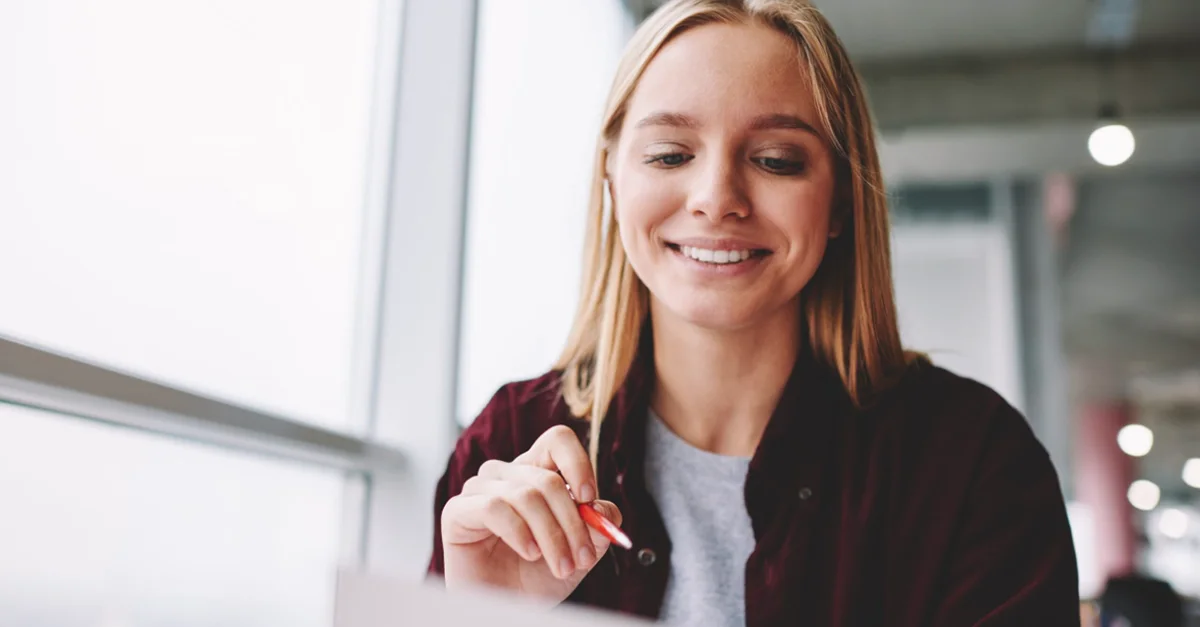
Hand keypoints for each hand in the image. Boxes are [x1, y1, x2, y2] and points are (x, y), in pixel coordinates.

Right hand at [440, 425, 622, 600]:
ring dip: (550, 535)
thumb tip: (604, 511)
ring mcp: (479, 490)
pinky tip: (530, 553)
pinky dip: (518, 532)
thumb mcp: (579, 552)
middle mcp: (506, 474)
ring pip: (524, 495)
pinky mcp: (457, 510)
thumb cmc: (537, 576)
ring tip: (561, 566)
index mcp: (536, 472)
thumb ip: (596, 528)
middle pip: (547, 479)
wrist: (503, 606)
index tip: (589, 498)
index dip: (577, 462)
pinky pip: (493, 507)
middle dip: (572, 523)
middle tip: (582, 558)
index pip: (557, 440)